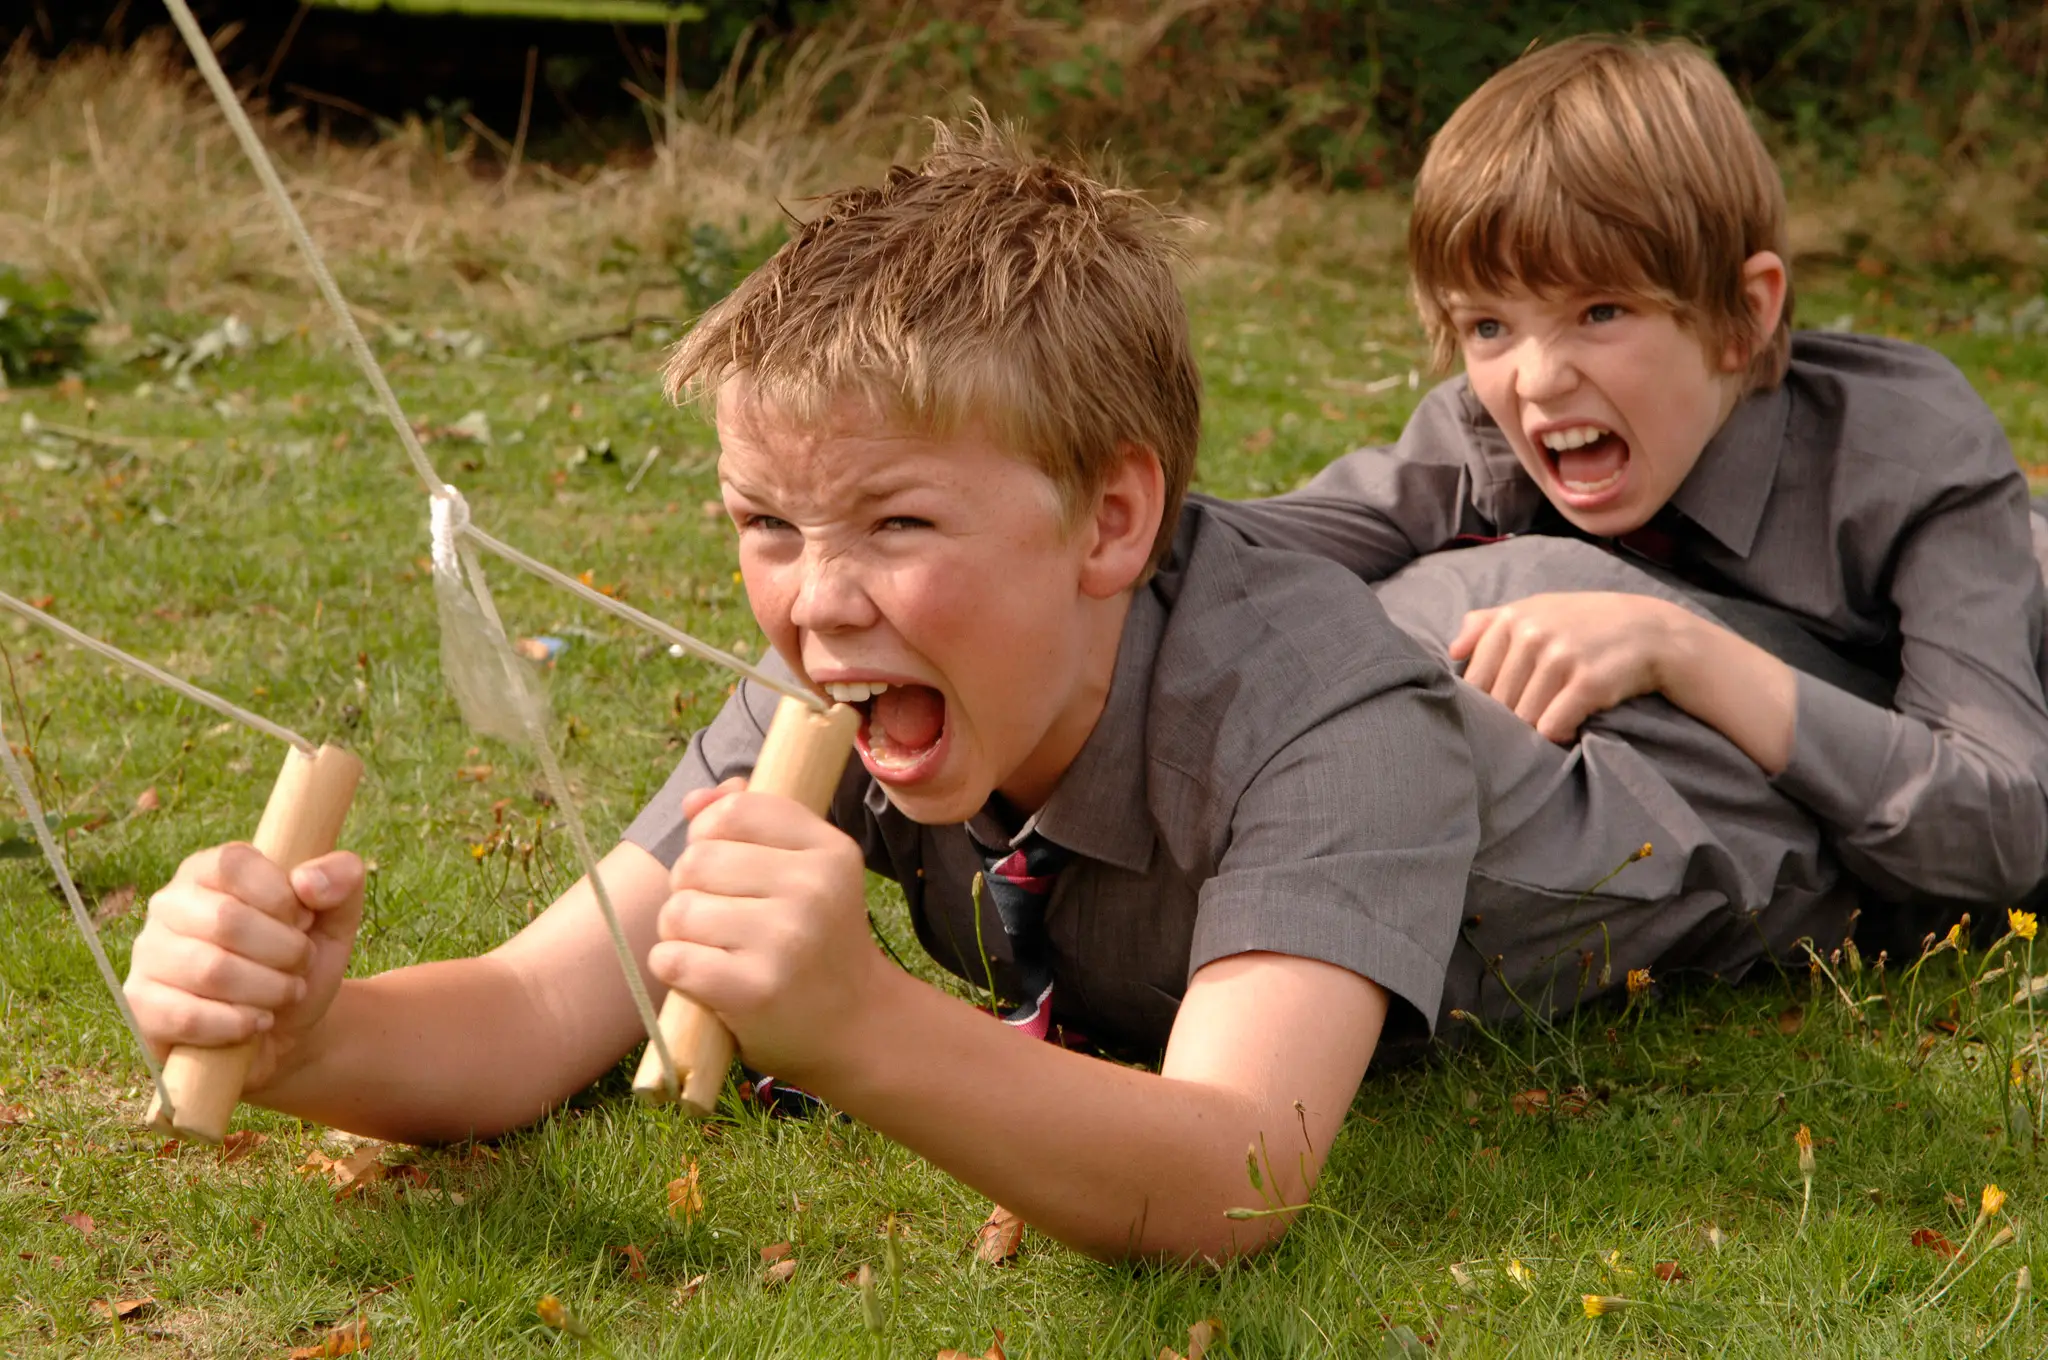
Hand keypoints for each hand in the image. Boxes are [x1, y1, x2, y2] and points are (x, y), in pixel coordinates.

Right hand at [124, 845, 363, 1092]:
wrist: (284, 1028)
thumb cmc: (302, 958)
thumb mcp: (338, 915)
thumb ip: (342, 876)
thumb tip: (307, 881)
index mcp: (210, 869)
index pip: (233, 863)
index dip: (281, 897)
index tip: (304, 919)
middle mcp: (169, 904)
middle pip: (225, 920)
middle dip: (284, 950)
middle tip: (300, 964)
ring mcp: (149, 954)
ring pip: (210, 970)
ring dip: (268, 989)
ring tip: (286, 993)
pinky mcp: (141, 1004)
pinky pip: (187, 1016)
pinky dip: (237, 1023)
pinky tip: (257, 1022)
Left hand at [649, 781, 888, 1083]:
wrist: (855, 1025)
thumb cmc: (818, 942)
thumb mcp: (808, 871)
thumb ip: (754, 822)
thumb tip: (695, 801)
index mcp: (830, 850)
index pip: (735, 811)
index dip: (709, 834)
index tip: (725, 866)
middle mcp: (814, 888)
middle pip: (697, 860)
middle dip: (690, 888)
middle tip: (719, 918)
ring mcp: (786, 940)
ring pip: (679, 911)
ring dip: (679, 932)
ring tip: (713, 949)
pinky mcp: (755, 989)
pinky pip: (673, 959)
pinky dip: (673, 968)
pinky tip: (704, 978)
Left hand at [1449, 591, 1689, 742]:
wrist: (1651, 631)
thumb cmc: (1584, 623)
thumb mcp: (1536, 609)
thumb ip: (1488, 623)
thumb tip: (1452, 650)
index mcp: (1512, 618)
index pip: (1475, 678)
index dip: (1482, 703)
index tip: (1495, 713)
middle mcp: (1532, 635)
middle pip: (1497, 701)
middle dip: (1506, 720)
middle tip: (1520, 728)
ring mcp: (1560, 658)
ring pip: (1522, 717)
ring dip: (1531, 731)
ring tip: (1544, 727)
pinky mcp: (1587, 683)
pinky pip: (1552, 726)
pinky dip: (1555, 735)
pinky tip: (1565, 731)